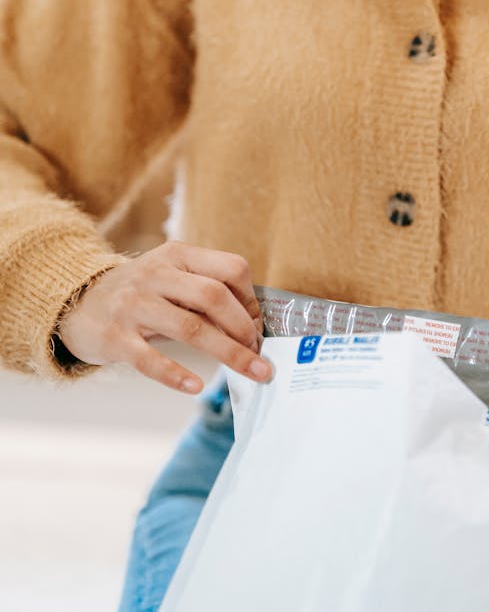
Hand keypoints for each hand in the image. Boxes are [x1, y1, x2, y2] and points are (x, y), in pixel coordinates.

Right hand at [55, 243, 270, 393]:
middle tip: (257, 352)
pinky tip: (195, 386)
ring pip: (190, 327)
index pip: (230, 268)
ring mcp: (134, 305)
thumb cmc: (140, 293)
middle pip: (214, 297)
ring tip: (250, 370)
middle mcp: (156, 274)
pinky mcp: (116, 337)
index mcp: (177, 255)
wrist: (78, 302)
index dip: (251, 299)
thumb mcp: (171, 276)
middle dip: (243, 328)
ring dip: (228, 353)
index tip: (257, 325)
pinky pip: (150, 359)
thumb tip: (251, 323)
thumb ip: (205, 290)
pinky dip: (175, 374)